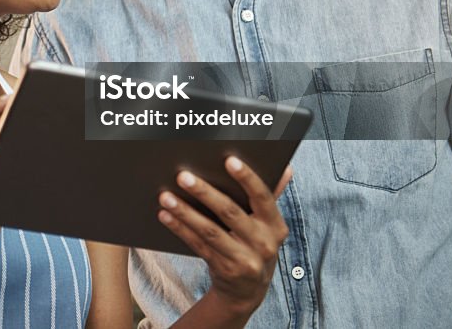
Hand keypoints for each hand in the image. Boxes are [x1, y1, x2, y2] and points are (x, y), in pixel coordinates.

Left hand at [157, 158, 291, 316]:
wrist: (248, 291)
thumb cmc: (255, 245)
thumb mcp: (268, 225)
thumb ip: (271, 196)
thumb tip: (286, 168)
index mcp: (275, 225)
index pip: (263, 197)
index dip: (247, 178)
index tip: (229, 160)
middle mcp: (263, 243)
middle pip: (230, 212)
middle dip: (205, 192)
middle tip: (183, 175)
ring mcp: (245, 260)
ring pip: (210, 231)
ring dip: (185, 212)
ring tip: (165, 196)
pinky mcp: (225, 270)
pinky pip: (198, 245)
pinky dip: (180, 229)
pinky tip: (165, 215)